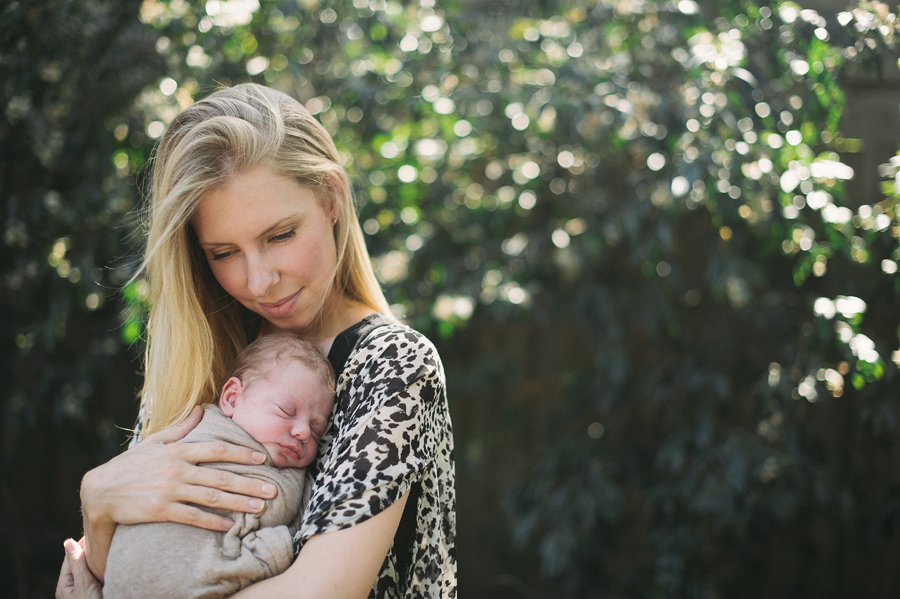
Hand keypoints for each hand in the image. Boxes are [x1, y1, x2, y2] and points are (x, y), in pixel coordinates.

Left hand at [56, 538, 101, 598]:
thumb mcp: (84, 583)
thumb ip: (77, 564)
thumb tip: (68, 542)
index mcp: (63, 585)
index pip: (70, 558)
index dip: (81, 545)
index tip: (94, 533)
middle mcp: (70, 588)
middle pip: (78, 563)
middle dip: (89, 552)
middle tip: (103, 539)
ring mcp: (81, 591)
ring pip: (87, 570)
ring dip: (96, 561)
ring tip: (107, 549)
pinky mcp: (92, 593)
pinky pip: (95, 577)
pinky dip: (101, 569)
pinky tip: (109, 565)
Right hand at [80, 405, 277, 578]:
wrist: (99, 491)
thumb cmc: (130, 465)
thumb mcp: (155, 441)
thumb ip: (181, 427)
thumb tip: (201, 408)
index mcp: (178, 450)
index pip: (217, 449)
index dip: (242, 453)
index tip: (262, 458)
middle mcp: (177, 469)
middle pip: (221, 475)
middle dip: (250, 483)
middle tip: (273, 488)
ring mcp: (169, 490)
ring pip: (212, 496)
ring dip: (239, 502)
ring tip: (260, 507)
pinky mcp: (160, 510)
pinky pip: (192, 517)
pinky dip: (213, 521)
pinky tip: (229, 525)